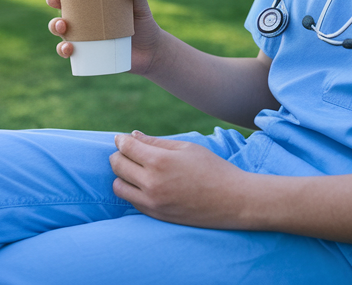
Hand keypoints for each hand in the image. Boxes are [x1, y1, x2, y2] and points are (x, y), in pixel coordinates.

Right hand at [46, 0, 168, 75]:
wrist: (151, 51)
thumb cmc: (144, 24)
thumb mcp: (141, 8)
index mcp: (93, 5)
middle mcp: (84, 21)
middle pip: (61, 13)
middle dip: (54, 11)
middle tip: (60, 12)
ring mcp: (85, 38)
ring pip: (61, 32)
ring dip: (55, 29)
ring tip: (64, 29)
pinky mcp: (88, 53)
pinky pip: (70, 52)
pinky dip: (64, 50)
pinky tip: (68, 49)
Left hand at [109, 131, 251, 227]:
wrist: (233, 201)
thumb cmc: (213, 168)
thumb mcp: (186, 148)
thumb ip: (156, 142)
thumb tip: (133, 135)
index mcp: (160, 161)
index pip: (126, 147)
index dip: (122, 140)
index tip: (123, 138)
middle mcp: (151, 183)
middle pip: (117, 165)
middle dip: (119, 155)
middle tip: (128, 151)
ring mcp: (152, 202)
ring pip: (118, 186)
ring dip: (122, 175)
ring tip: (135, 169)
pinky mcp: (156, 215)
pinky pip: (131, 201)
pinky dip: (132, 190)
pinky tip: (145, 184)